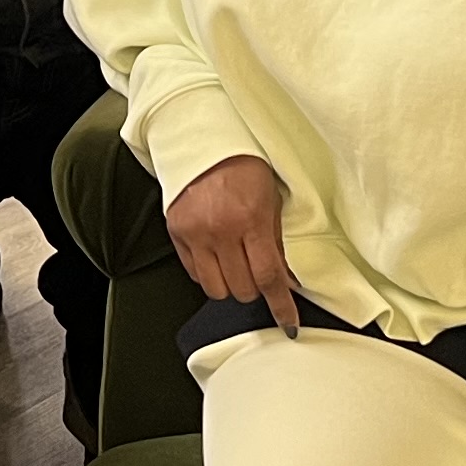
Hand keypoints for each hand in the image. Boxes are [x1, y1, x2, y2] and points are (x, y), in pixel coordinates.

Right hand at [164, 154, 298, 332]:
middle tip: (258, 272)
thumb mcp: (272, 199)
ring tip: (236, 265)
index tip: (289, 324)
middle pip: (242, 288)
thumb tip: (288, 280)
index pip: (268, 277)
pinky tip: (217, 255)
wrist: (205, 140)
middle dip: (256, 288)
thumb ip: (277, 242)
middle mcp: (220, 230)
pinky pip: (194, 273)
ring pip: (216, 289)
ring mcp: (194, 233)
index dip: (281, 306)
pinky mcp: (176, 232)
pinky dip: (209, 273)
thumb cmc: (246, 166)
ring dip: (231, 284)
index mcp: (250, 219)